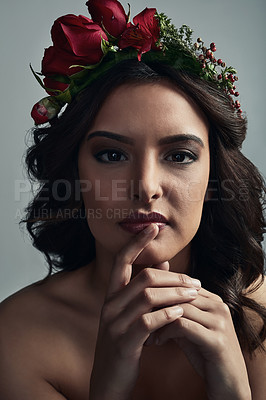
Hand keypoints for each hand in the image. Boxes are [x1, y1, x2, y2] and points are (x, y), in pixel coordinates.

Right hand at [89, 224, 200, 399]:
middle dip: (173, 277)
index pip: (121, 261)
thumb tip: (163, 262)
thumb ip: (145, 288)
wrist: (108, 381)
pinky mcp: (124, 342)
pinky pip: (148, 321)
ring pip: (148, 297)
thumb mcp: (131, 314)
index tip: (152, 226)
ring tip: (195, 294)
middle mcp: (110, 306)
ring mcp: (115, 324)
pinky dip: (168, 314)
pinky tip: (181, 312)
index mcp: (111, 296)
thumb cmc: (125, 343)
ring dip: (176, 294)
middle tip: (195, 282)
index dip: (136, 242)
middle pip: (143, 278)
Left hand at [148, 288, 251, 399]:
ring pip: (180, 308)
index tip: (141, 304)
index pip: (181, 285)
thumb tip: (150, 299)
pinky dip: (165, 332)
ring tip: (145, 330)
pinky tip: (157, 341)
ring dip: (158, 319)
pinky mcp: (216, 341)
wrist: (229, 384)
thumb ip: (176, 313)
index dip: (159, 293)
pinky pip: (183, 326)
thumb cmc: (206, 355)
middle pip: (180, 294)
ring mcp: (220, 323)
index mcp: (214, 300)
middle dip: (157, 304)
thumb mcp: (190, 328)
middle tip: (138, 314)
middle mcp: (219, 307)